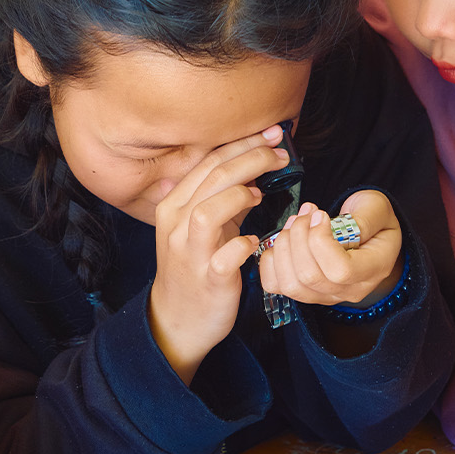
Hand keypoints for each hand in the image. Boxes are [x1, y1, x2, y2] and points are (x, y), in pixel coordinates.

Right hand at [149, 126, 287, 383]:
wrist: (178, 318)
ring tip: (261, 194)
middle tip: (280, 155)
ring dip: (239, 196)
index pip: (208, 162)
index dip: (242, 144)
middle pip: (212, 179)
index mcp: (174, 204)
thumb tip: (254, 167)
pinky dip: (243, 245)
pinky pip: (225, 257)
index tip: (272, 135)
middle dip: (251, 159)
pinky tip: (255, 241)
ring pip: (207, 212)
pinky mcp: (208, 279)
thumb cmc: (195, 266)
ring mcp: (190, 253)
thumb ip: (223, 196)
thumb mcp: (203, 226)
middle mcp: (176, 224)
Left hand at [256, 190, 403, 308]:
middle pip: (309, 276)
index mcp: (372, 270)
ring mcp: (324, 296)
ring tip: (295, 222)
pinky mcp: (303, 292)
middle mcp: (348, 290)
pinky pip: (275, 285)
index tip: (320, 215)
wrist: (369, 233)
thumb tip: (328, 226)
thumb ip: (362, 218)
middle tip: (306, 213)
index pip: (340, 271)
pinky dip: (270, 260)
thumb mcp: (377, 208)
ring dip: (283, 246)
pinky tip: (283, 240)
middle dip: (298, 236)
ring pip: (290, 284)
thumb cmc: (373, 219)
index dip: (320, 241)